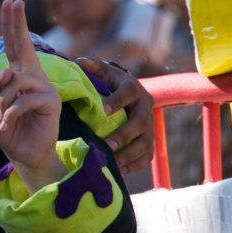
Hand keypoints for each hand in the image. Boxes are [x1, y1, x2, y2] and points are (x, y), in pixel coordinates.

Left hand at [0, 0, 66, 192]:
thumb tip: (6, 69)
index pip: (15, 45)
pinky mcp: (51, 101)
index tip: (11, 2)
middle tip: (13, 2)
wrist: (22, 154)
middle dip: (16, 22)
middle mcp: (33, 76)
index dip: (13, 24)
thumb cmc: (8, 128)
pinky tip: (8, 124)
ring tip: (3, 116)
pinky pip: (23, 99)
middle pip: (24, 44)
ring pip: (16, 80)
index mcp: (18, 74)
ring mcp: (44, 87)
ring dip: (3, 100)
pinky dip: (10, 113)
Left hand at [74, 57, 153, 173]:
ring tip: (112, 162)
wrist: (125, 93)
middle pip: (141, 122)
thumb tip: (81, 62)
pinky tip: (120, 170)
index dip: (117, 101)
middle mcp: (146, 106)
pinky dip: (135, 164)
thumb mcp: (102, 71)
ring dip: (130, 154)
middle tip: (107, 144)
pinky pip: (147, 156)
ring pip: (146, 142)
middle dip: (125, 134)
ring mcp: (150, 125)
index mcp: (133, 87)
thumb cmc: (109, 82)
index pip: (128, 92)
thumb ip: (93, 66)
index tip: (103, 110)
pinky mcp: (149, 140)